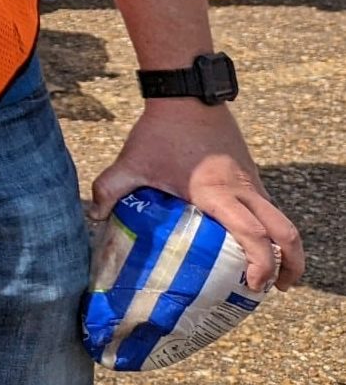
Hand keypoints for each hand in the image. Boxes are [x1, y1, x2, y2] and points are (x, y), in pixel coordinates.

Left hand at [91, 99, 303, 291]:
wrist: (187, 95)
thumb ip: (109, 189)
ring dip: (285, 248)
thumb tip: (94, 217)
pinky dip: (272, 228)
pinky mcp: (250, 174)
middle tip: (277, 288)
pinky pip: (270, 207)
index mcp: (218, 194)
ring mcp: (251, 182)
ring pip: (282, 219)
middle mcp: (243, 190)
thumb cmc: (161, 131)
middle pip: (285, 232)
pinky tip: (255, 240)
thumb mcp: (130, 162)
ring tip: (273, 272)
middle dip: (289, 265)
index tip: (255, 286)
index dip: (260, 265)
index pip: (252, 235)